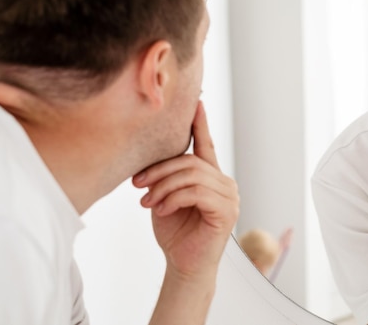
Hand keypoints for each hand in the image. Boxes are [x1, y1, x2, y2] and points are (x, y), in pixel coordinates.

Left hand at [133, 101, 238, 277]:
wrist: (183, 264)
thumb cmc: (175, 231)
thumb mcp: (165, 197)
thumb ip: (167, 177)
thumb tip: (149, 157)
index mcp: (211, 176)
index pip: (206, 145)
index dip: (200, 123)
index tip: (196, 102)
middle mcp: (225, 182)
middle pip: (191, 161)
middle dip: (160, 170)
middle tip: (137, 183)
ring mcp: (229, 197)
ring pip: (192, 175)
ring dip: (163, 187)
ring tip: (146, 202)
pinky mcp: (226, 211)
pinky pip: (196, 193)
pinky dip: (173, 199)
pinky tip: (160, 209)